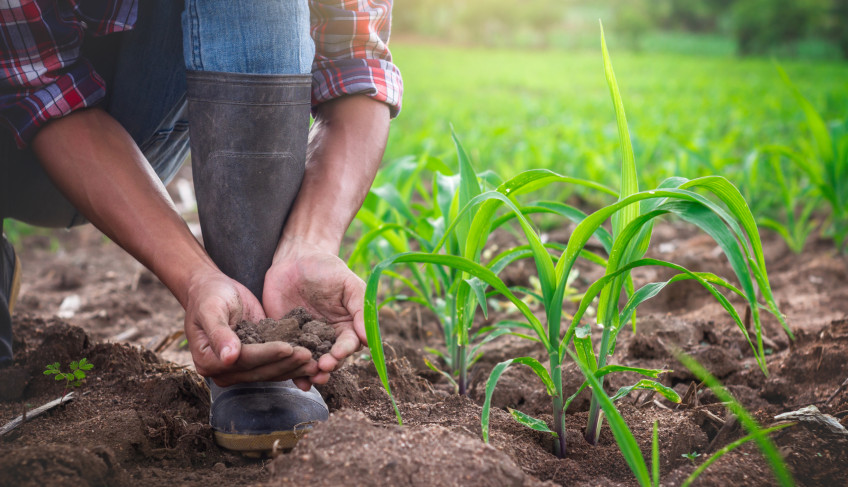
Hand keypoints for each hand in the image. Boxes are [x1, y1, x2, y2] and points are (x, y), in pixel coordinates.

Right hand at [184, 268, 316, 386]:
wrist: (212, 290)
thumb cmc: (209, 295)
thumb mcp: (211, 309)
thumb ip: (219, 333)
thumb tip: (229, 358)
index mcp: (209, 361)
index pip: (244, 361)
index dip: (266, 355)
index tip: (288, 347)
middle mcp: (224, 370)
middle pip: (260, 370)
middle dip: (285, 363)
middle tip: (309, 355)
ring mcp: (240, 368)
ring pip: (270, 372)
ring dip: (293, 367)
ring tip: (314, 360)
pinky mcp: (255, 361)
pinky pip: (275, 365)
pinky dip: (292, 363)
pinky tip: (310, 360)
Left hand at [263, 241, 366, 386]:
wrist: (295, 259)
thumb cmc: (326, 268)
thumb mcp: (348, 283)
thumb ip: (360, 307)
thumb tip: (367, 337)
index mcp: (346, 326)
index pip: (349, 344)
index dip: (344, 351)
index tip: (337, 354)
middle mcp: (328, 337)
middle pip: (331, 359)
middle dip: (328, 366)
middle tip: (321, 369)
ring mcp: (306, 340)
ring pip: (311, 363)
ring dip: (311, 373)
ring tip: (309, 379)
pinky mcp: (285, 338)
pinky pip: (289, 357)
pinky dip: (291, 370)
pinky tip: (293, 380)